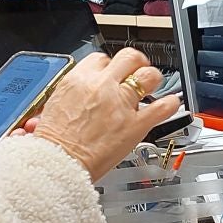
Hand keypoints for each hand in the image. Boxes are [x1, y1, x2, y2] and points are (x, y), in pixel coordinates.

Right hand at [33, 49, 182, 183]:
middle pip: (128, 58)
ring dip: (152, 78)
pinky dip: (170, 104)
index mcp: (79, 80)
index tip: (111, 74)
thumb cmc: (53, 143)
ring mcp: (121, 104)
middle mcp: (103, 87)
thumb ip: (69, 97)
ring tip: (153, 83)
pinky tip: (170, 104)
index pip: (101, 59)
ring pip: (148, 76)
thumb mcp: (52, 108)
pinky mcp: (136, 125)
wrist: (58, 164)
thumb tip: (74, 97)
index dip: (109, 66)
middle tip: (137, 69)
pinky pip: (162, 108)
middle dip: (135, 62)